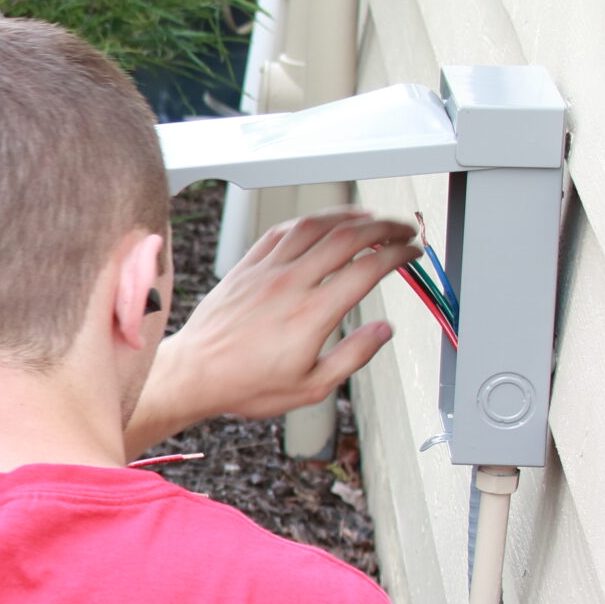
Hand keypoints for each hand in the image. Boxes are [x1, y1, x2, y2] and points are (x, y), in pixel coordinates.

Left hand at [127, 210, 419, 454]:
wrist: (193, 374)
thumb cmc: (244, 384)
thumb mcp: (310, 387)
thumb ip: (353, 356)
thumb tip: (383, 331)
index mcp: (312, 313)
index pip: (368, 268)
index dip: (398, 254)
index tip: (411, 253)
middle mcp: (290, 284)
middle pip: (348, 237)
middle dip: (384, 227)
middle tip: (402, 230)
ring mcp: (265, 272)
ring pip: (314, 226)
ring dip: (348, 216)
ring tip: (370, 219)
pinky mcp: (245, 268)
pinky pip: (280, 231)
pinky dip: (307, 221)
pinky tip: (320, 224)